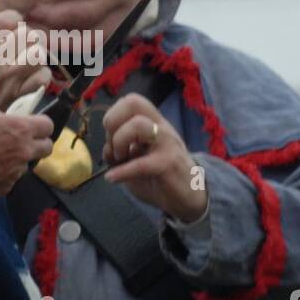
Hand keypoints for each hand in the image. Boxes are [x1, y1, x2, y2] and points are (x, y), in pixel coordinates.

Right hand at [0, 11, 53, 113]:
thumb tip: (19, 22)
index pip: (7, 19)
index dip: (16, 22)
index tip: (13, 31)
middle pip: (27, 35)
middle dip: (30, 39)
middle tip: (25, 47)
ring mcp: (4, 77)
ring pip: (37, 54)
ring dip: (37, 57)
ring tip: (30, 61)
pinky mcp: (15, 94)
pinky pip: (41, 77)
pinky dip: (41, 76)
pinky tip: (32, 77)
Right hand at [0, 102, 53, 198]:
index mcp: (20, 128)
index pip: (48, 125)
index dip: (42, 124)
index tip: (35, 125)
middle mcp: (24, 151)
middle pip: (47, 148)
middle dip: (39, 143)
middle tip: (23, 141)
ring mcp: (16, 172)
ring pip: (26, 164)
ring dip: (17, 160)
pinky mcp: (6, 187)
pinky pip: (10, 179)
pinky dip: (2, 175)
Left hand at [101, 94, 207, 222]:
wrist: (192, 198)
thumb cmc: (162, 178)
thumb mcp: (136, 162)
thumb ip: (121, 151)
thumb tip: (107, 149)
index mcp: (154, 124)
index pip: (132, 100)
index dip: (114, 115)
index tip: (111, 137)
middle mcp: (161, 127)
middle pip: (133, 102)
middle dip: (113, 121)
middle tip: (113, 145)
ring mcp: (167, 143)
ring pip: (138, 125)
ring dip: (119, 142)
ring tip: (119, 160)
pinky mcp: (169, 163)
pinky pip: (141, 163)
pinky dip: (122, 171)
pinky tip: (112, 178)